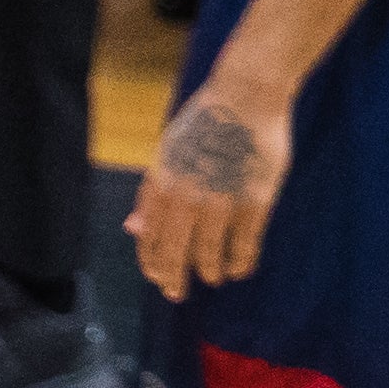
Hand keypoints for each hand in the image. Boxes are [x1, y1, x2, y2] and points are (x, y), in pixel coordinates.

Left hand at [129, 86, 277, 293]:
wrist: (247, 94)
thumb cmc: (206, 121)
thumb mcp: (166, 154)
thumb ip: (151, 194)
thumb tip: (133, 230)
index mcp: (161, 185)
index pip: (149, 238)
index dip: (152, 264)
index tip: (158, 278)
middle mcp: (186, 197)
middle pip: (174, 253)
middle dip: (174, 280)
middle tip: (177, 293)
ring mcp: (220, 200)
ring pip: (208, 254)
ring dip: (210, 272)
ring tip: (215, 278)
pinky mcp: (254, 201)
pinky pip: (244, 244)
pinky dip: (240, 261)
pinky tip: (239, 269)